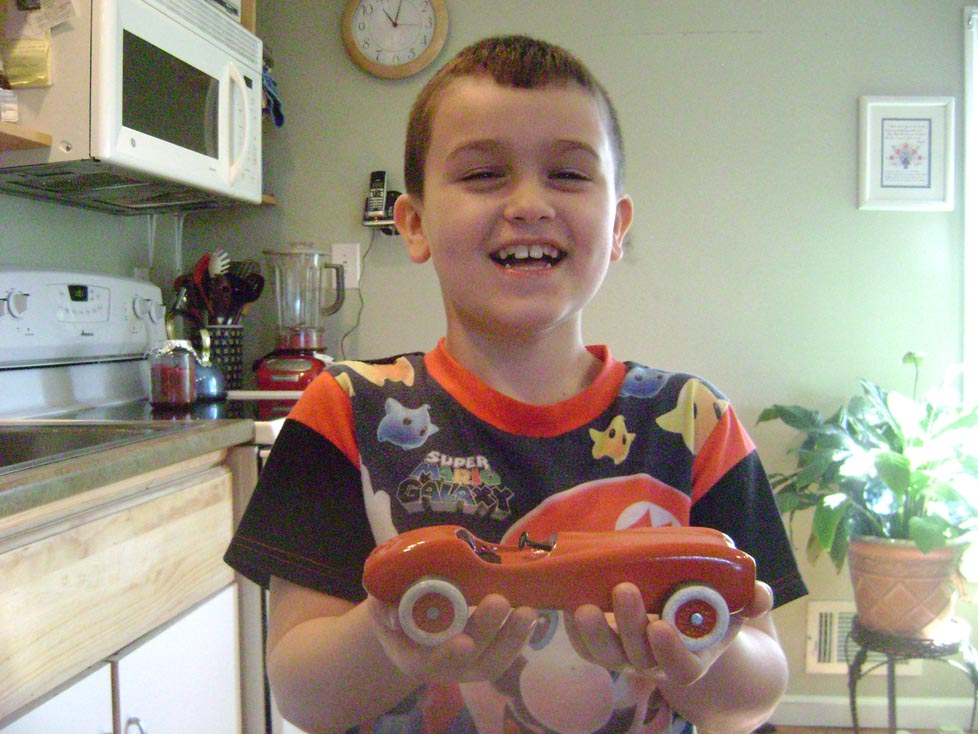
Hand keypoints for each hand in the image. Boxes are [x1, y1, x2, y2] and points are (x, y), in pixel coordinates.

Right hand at [366, 594, 537, 684]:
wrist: (409, 619)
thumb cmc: (394, 606)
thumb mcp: (381, 602)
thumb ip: (383, 607)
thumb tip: (395, 615)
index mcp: (412, 656)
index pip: (429, 661)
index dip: (446, 654)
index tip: (464, 642)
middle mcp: (443, 667)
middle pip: (469, 657)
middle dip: (487, 630)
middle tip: (499, 602)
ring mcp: (467, 664)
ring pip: (493, 660)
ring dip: (513, 637)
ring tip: (528, 612)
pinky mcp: (487, 654)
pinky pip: (505, 652)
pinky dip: (520, 635)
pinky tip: (532, 615)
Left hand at [564, 581, 773, 684]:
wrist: (688, 623)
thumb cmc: (714, 613)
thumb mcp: (738, 606)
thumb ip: (753, 600)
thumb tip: (761, 593)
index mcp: (693, 659)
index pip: (681, 667)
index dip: (670, 651)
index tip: (661, 626)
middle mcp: (657, 664)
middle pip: (637, 656)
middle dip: (628, 624)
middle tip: (624, 589)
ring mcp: (629, 657)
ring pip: (606, 654)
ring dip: (594, 631)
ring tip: (582, 605)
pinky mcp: (606, 645)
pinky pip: (586, 647)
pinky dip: (575, 631)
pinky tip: (568, 604)